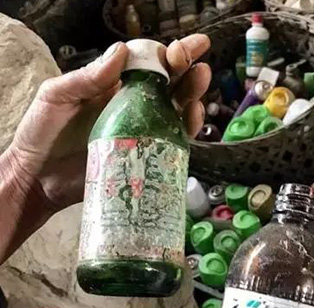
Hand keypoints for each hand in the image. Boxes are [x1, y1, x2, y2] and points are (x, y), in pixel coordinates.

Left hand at [4, 35, 210, 213]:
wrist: (40, 178)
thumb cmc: (42, 134)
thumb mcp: (57, 97)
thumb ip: (86, 77)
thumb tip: (120, 51)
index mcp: (112, 86)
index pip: (146, 63)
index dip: (166, 54)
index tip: (179, 50)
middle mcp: (132, 106)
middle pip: (169, 85)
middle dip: (188, 72)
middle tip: (200, 66)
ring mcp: (141, 132)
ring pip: (176, 111)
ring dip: (192, 98)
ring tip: (199, 90)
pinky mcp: (145, 157)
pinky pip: (172, 141)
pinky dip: (187, 129)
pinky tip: (192, 120)